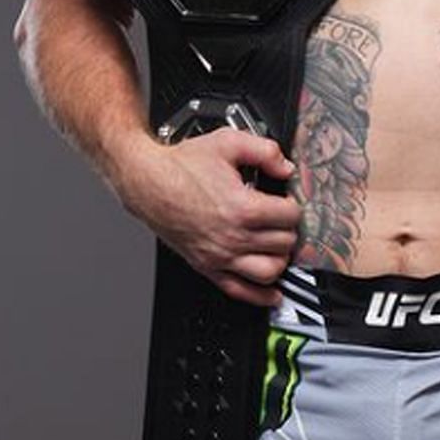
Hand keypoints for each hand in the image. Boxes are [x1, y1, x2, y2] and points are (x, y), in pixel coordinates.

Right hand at [117, 129, 300, 306]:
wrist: (147, 181)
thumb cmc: (182, 165)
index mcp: (243, 208)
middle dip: (288, 230)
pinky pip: (238, 290)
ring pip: (269, 271)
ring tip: (278, 246)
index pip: (291, 217)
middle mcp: (232, 236)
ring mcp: (219, 255)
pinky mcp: (205, 266)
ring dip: (280, 259)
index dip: (293, 206)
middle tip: (283, 221)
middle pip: (284, 243)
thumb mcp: (229, 143)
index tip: (287, 202)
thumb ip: (266, 151)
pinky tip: (272, 294)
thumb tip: (286, 168)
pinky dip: (259, 296)